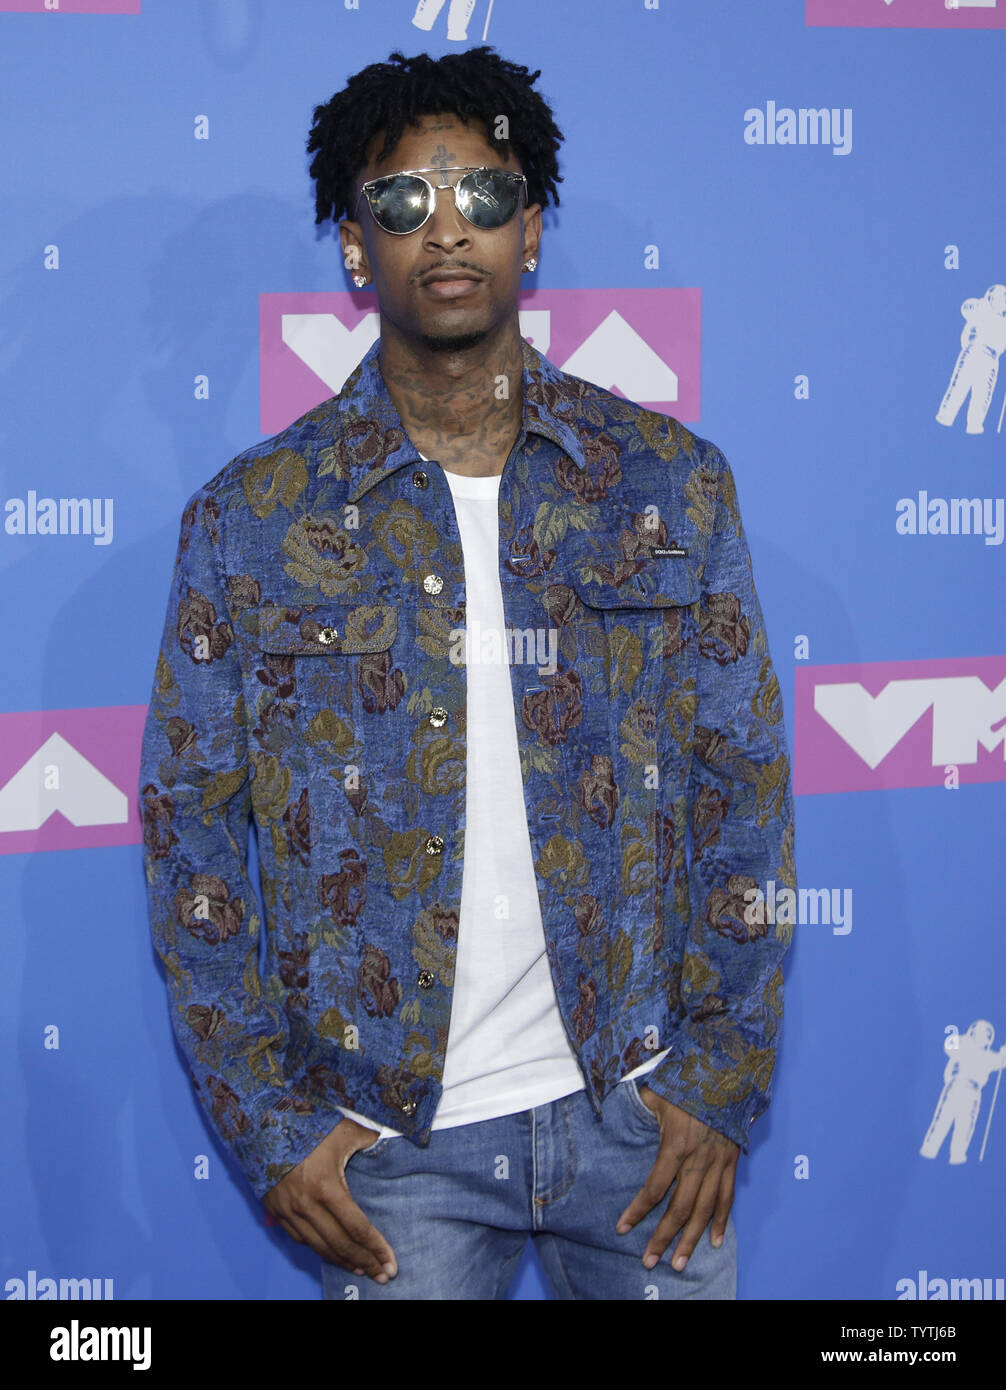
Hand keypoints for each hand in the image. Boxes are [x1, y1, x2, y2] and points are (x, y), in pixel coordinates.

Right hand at [263, 1118, 397, 1283]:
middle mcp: (306, 1204)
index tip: (390, 1263)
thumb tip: (387, 1139)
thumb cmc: (308, 1124)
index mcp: (326, 1186)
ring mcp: (288, 1210)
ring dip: (342, 1261)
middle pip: (340, 1244)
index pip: (357, 1227)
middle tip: (382, 1276)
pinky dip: (318, 1249)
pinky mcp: (275, 1210)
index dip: (376, 1248)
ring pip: (319, 1247)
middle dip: (364, 1263)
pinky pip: (300, 1238)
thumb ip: (369, 1138)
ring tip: (362, 1269)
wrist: (262, 1123)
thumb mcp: (344, 1128)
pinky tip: (332, 1252)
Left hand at [616, 1087, 738, 1271]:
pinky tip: (714, 1241)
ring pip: (704, 1210)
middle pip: (679, 1208)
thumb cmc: (686, 1084)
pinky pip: (727, 1198)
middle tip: (650, 1261)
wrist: (727, 1074)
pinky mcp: (732, 1163)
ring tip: (680, 1263)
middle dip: (663, 1237)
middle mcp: (698, 1160)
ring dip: (691, 1240)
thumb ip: (636, 1108)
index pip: (654, 1187)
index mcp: (675, 1144)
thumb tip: (604, 1106)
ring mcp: (717, 1163)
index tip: (623, 1228)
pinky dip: (721, 1221)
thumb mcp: (656, 1095)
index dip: (638, 1210)